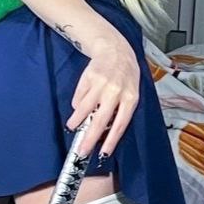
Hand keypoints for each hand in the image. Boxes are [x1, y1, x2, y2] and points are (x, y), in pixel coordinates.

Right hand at [66, 33, 139, 159]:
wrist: (116, 50)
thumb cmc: (126, 77)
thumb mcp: (131, 93)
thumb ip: (120, 111)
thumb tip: (105, 132)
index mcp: (130, 98)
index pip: (120, 124)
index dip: (111, 140)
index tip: (102, 153)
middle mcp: (115, 91)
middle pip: (100, 120)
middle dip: (89, 137)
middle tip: (81, 149)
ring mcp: (101, 84)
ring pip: (85, 107)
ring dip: (77, 120)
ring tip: (72, 126)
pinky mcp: (89, 77)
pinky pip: (80, 96)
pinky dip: (77, 103)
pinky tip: (78, 106)